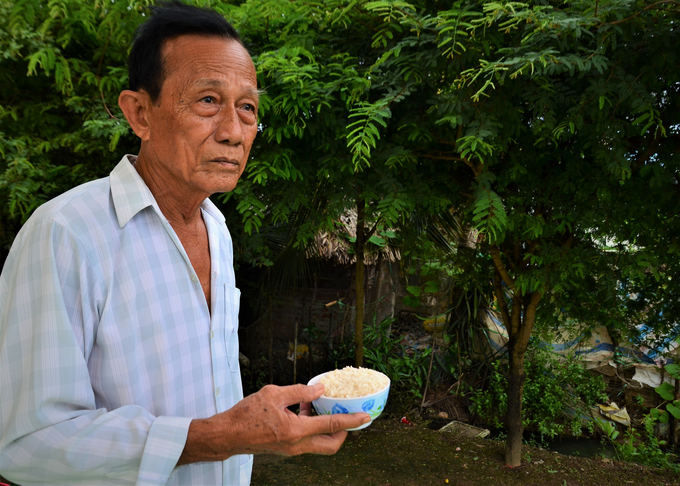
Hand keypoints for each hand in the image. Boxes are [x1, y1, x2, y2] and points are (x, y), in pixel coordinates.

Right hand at [177, 383, 369, 464]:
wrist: (228, 435)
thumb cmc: (247, 415)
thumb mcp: (274, 394)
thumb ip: (300, 391)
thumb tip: (319, 389)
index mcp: (296, 430)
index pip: (332, 426)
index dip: (351, 421)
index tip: (365, 417)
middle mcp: (297, 445)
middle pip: (331, 445)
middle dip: (344, 433)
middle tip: (348, 416)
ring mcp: (291, 449)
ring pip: (319, 444)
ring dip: (325, 428)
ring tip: (320, 406)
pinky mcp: (285, 448)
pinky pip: (306, 441)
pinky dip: (311, 428)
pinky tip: (302, 409)